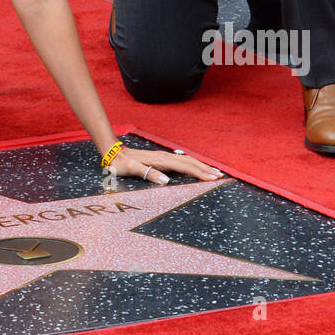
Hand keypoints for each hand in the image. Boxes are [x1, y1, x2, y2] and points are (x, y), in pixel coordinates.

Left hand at [108, 149, 223, 185]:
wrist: (114, 153)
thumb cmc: (122, 164)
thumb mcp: (132, 169)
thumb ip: (148, 173)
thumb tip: (166, 181)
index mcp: (161, 160)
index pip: (184, 167)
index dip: (199, 173)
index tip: (212, 178)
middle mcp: (165, 157)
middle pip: (190, 162)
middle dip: (205, 169)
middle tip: (220, 176)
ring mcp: (165, 157)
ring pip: (187, 161)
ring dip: (201, 166)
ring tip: (214, 172)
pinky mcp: (163, 159)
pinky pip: (182, 162)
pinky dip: (192, 165)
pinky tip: (197, 169)